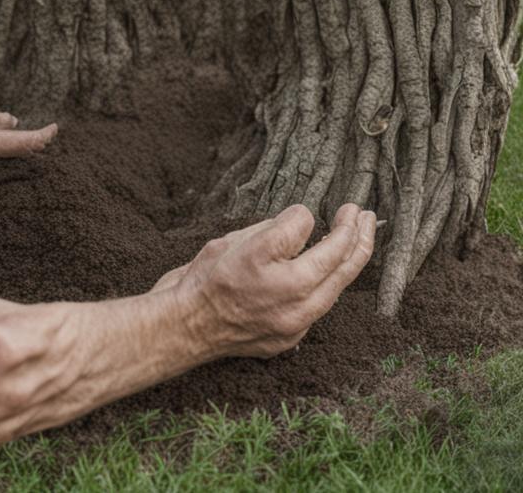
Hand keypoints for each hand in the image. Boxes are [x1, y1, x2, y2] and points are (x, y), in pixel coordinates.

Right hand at [156, 204, 375, 358]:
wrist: (182, 327)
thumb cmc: (204, 281)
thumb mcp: (240, 241)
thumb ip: (280, 231)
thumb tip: (306, 222)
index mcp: (292, 280)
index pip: (333, 245)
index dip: (345, 223)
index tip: (350, 207)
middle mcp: (300, 309)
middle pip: (345, 271)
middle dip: (360, 240)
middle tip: (366, 217)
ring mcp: (295, 328)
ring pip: (333, 292)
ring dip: (346, 264)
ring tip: (353, 241)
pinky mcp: (285, 340)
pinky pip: (314, 310)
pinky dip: (322, 287)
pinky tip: (321, 272)